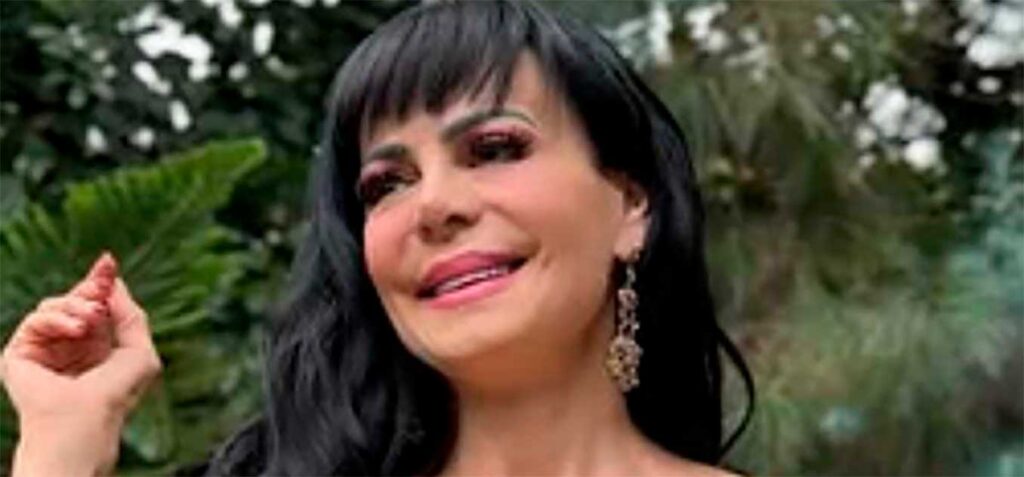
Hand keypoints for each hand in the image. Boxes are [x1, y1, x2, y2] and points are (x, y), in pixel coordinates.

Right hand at [0, 252, 161, 475]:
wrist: (86, 418)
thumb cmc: (117, 392)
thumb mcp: (140, 349)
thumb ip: (130, 315)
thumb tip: (115, 282)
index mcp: (95, 346)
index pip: (94, 306)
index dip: (101, 282)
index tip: (109, 261)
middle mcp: (68, 346)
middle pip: (73, 300)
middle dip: (89, 288)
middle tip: (100, 286)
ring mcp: (43, 350)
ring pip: (53, 306)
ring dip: (76, 306)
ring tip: (92, 319)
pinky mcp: (19, 355)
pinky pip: (35, 319)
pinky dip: (57, 319)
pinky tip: (76, 329)